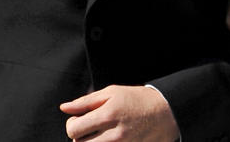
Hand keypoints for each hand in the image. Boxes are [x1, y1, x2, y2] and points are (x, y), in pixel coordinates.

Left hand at [61, 85, 178, 140]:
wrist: (165, 113)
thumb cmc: (137, 100)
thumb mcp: (112, 92)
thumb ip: (86, 101)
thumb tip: (64, 108)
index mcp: (107, 114)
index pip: (73, 129)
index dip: (72, 124)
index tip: (81, 119)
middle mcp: (113, 134)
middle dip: (79, 136)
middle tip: (89, 127)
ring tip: (98, 134)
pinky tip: (107, 138)